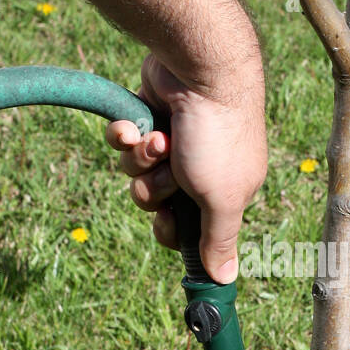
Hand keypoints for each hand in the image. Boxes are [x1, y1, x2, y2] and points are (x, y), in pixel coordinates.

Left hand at [106, 54, 266, 283]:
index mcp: (224, 190)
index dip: (170, 229)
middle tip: (168, 170)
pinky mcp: (149, 114)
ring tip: (157, 138)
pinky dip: (125, 134)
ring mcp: (173, 140)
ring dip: (141, 159)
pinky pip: (125, 139)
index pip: (186, 228)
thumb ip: (219, 240)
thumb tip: (224, 281)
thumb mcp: (222, 198)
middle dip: (154, 188)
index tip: (167, 220)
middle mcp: (199, 167)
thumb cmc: (217, 135)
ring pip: (136, 172)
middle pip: (156, 202)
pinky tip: (135, 123)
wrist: (199, 67)